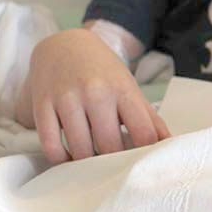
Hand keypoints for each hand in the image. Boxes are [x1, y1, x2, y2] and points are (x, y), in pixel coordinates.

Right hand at [14, 27, 169, 163]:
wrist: (64, 44)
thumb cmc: (102, 72)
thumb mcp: (129, 88)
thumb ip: (149, 118)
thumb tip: (169, 144)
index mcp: (123, 89)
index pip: (143, 132)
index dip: (145, 154)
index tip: (141, 163)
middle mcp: (95, 93)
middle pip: (110, 145)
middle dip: (114, 162)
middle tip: (115, 167)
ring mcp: (67, 99)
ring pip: (80, 149)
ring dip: (87, 163)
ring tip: (93, 163)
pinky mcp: (42, 106)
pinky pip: (51, 146)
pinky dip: (61, 159)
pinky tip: (69, 157)